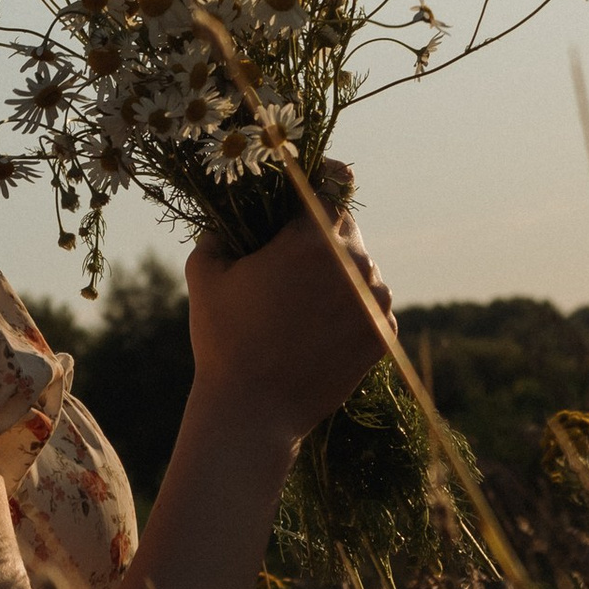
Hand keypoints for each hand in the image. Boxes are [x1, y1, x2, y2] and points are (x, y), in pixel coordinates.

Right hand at [183, 194, 394, 451]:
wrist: (255, 412)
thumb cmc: (223, 340)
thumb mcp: (205, 273)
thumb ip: (218, 232)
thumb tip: (227, 219)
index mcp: (312, 238)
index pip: (332, 182)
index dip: (319, 175)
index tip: (307, 181)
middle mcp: (354, 263)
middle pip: (345, 227)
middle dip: (320, 233)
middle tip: (288, 255)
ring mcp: (375, 301)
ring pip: (361, 267)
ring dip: (338, 272)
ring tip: (300, 301)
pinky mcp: (383, 334)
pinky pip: (371, 304)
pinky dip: (350, 307)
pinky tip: (317, 328)